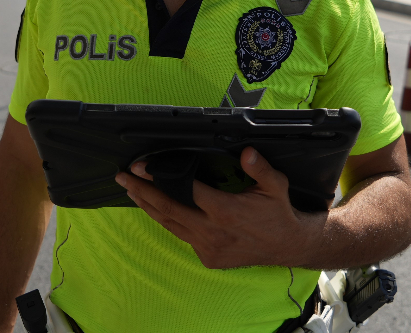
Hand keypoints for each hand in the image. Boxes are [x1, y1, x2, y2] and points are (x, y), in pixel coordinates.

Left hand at [115, 147, 316, 269]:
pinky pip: (181, 235)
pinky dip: (166, 221)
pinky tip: (155, 209)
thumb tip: (246, 153)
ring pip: (169, 225)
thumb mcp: (275, 186)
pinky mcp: (207, 257)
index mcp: (225, 210)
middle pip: (167, 209)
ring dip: (148, 207)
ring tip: (130, 190)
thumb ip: (259, 169)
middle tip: (123, 177)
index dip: (161, 177)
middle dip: (142, 192)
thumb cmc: (278, 213)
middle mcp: (212, 231)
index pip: (186, 190)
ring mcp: (207, 247)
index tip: (142, 166)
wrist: (287, 246)